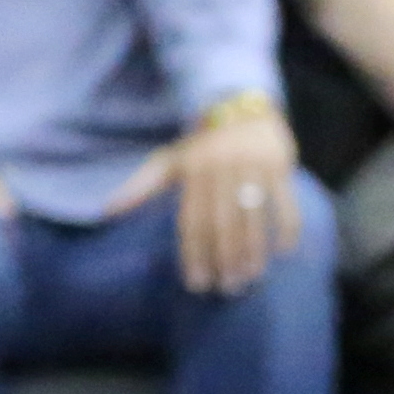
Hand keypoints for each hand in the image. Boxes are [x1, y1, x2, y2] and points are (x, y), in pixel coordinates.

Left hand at [102, 97, 304, 295]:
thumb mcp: (169, 160)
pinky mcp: (279, 165)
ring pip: (253, 217)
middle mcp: (221, 169)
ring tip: (251, 277)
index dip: (194, 254)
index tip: (197, 284)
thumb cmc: (201, 144)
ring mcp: (252, 166)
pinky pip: (285, 202)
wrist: (239, 105)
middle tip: (227, 289)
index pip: (193, 221)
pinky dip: (286, 228)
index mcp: (193, 171)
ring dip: (253, 251)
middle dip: (225, 259)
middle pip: (223, 223)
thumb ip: (142, 186)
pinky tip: (284, 252)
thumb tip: (107, 210)